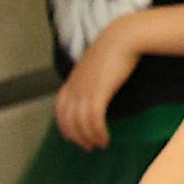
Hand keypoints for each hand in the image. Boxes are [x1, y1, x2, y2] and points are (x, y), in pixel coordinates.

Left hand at [51, 22, 140, 151]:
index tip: (70, 135)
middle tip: (87, 146)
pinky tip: (105, 137)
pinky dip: (98, 132)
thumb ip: (93, 73)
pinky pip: (94, 120)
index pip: (59, 107)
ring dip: (89, 137)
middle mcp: (75, 86)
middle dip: (76, 136)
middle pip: (67, 119)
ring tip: (100, 144)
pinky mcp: (98, 93)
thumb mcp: (97, 61)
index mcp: (73, 78)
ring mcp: (85, 90)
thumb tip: (98, 82)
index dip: (62, 124)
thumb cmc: (116, 46)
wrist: (123, 37)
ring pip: (80, 123)